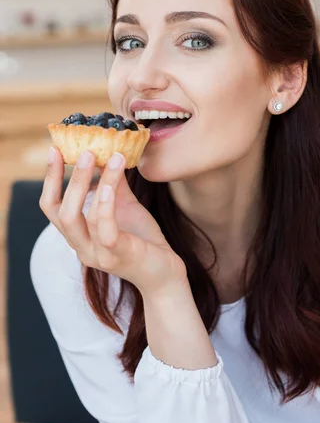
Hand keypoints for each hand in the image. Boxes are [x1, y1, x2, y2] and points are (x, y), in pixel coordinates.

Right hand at [39, 147, 187, 297]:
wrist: (166, 272)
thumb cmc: (143, 240)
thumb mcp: (126, 206)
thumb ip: (114, 183)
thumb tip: (110, 152)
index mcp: (79, 235)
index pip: (51, 207)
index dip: (50, 179)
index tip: (55, 150)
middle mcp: (82, 247)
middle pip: (60, 212)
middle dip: (67, 179)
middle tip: (83, 150)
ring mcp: (98, 254)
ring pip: (81, 217)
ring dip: (93, 183)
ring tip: (110, 157)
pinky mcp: (118, 256)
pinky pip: (105, 230)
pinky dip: (105, 206)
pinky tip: (111, 186)